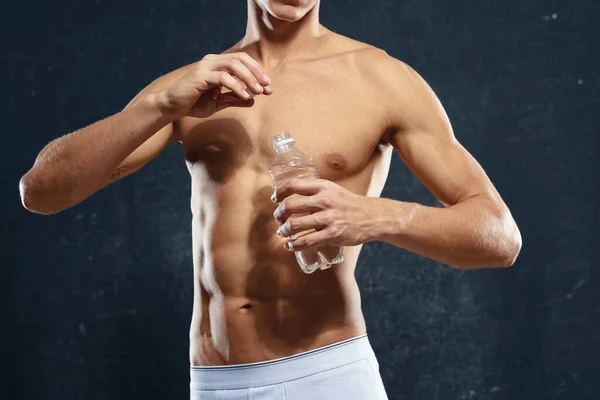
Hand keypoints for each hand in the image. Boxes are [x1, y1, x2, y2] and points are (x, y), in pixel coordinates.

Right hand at [157, 52, 272, 118]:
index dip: (257, 72)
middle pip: (241, 59)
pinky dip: (236, 86)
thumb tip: (252, 100)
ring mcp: (206, 67)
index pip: (242, 61)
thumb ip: (234, 99)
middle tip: (267, 87)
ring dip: (249, 78)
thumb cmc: (193, 103)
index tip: (268, 87)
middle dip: (257, 72)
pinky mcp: (200, 76)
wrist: (172, 107)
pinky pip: (223, 77)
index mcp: (218, 64)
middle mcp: (212, 61)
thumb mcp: (218, 103)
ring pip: (233, 65)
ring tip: (258, 91)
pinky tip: (244, 95)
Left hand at [272, 178, 376, 250]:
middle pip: (290, 205)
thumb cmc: (349, 204)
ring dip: (284, 230)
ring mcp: (328, 218)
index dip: (280, 191)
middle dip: (279, 214)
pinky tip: (290, 245)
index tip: (275, 198)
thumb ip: (315, 191)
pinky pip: (307, 241)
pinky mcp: (332, 234)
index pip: (294, 184)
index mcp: (323, 187)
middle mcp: (325, 200)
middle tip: (278, 219)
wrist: (372, 217)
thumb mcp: (333, 190)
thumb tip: (292, 196)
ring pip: (295, 224)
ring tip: (283, 232)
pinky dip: (294, 245)